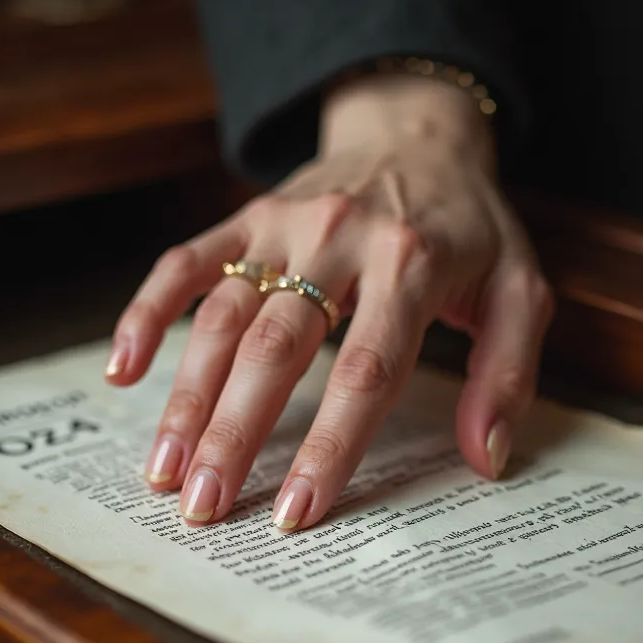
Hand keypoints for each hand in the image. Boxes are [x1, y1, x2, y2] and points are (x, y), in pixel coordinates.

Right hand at [106, 74, 552, 530]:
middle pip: (277, 350)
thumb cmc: (468, 227)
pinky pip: (185, 263)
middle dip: (236, 434)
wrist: (418, 132)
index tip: (296, 510)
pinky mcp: (246, 217)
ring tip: (165, 470)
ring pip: (224, 317)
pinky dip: (148, 313)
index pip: (365, 371)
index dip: (328, 446)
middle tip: (205, 505)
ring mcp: (284, 226)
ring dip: (187, 397)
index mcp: (412, 265)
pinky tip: (124, 371)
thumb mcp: (519, 291)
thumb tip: (486, 457)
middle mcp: (340, 240)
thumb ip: (508, 373)